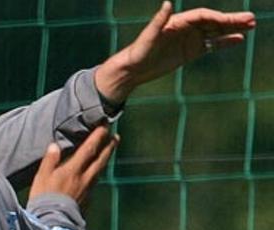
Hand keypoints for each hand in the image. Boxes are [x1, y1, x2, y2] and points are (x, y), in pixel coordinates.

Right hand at [29, 126, 118, 204]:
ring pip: (100, 170)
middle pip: (101, 159)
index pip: (89, 149)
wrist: (52, 222)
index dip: (97, 136)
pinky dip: (98, 172)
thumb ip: (50, 160)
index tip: (104, 125)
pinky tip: (97, 172)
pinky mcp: (88, 199)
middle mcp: (84, 178)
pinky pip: (95, 181)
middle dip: (109, 146)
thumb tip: (55, 145)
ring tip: (110, 150)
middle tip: (116, 136)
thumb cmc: (44, 199)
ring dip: (106, 158)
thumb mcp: (42, 177)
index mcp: (73, 170)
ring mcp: (88, 189)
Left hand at [95, 1, 254, 102]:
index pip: (202, 16)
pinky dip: (224, 42)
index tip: (231, 22)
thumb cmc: (138, 52)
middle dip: (231, 20)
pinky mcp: (190, 52)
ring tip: (250, 27)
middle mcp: (185, 28)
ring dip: (231, 29)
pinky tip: (238, 40)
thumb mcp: (148, 37)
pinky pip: (211, 45)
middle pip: (212, 21)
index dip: (217, 17)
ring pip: (214, 32)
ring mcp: (189, 40)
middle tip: (251, 19)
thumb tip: (167, 3)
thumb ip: (159, 21)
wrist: (132, 69)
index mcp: (177, 22)